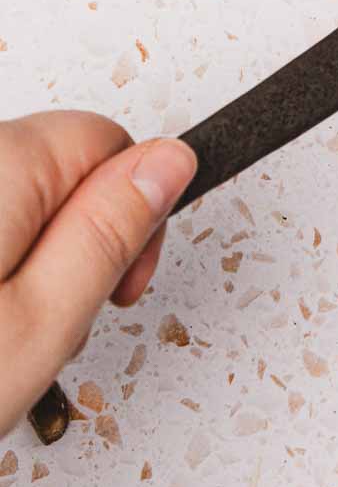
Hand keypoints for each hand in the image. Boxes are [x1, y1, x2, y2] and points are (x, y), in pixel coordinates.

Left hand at [0, 113, 195, 436]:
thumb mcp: (37, 324)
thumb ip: (109, 233)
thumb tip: (172, 162)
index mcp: (5, 162)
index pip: (112, 143)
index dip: (134, 219)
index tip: (116, 287)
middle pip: (63, 174)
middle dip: (77, 247)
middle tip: (49, 328)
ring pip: (18, 206)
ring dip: (25, 267)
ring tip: (0, 343)